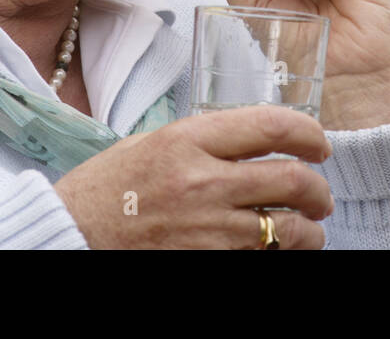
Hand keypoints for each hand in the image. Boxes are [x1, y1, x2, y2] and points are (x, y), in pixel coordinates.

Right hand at [55, 104, 333, 248]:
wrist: (68, 237)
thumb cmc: (104, 191)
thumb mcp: (150, 144)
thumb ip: (201, 139)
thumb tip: (250, 139)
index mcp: (187, 140)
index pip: (271, 126)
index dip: (309, 134)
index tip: (319, 145)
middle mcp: (202, 182)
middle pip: (291, 179)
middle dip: (319, 190)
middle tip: (320, 196)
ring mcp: (207, 230)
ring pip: (287, 229)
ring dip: (309, 231)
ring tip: (308, 230)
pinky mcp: (206, 263)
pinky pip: (262, 258)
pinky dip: (277, 255)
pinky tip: (276, 251)